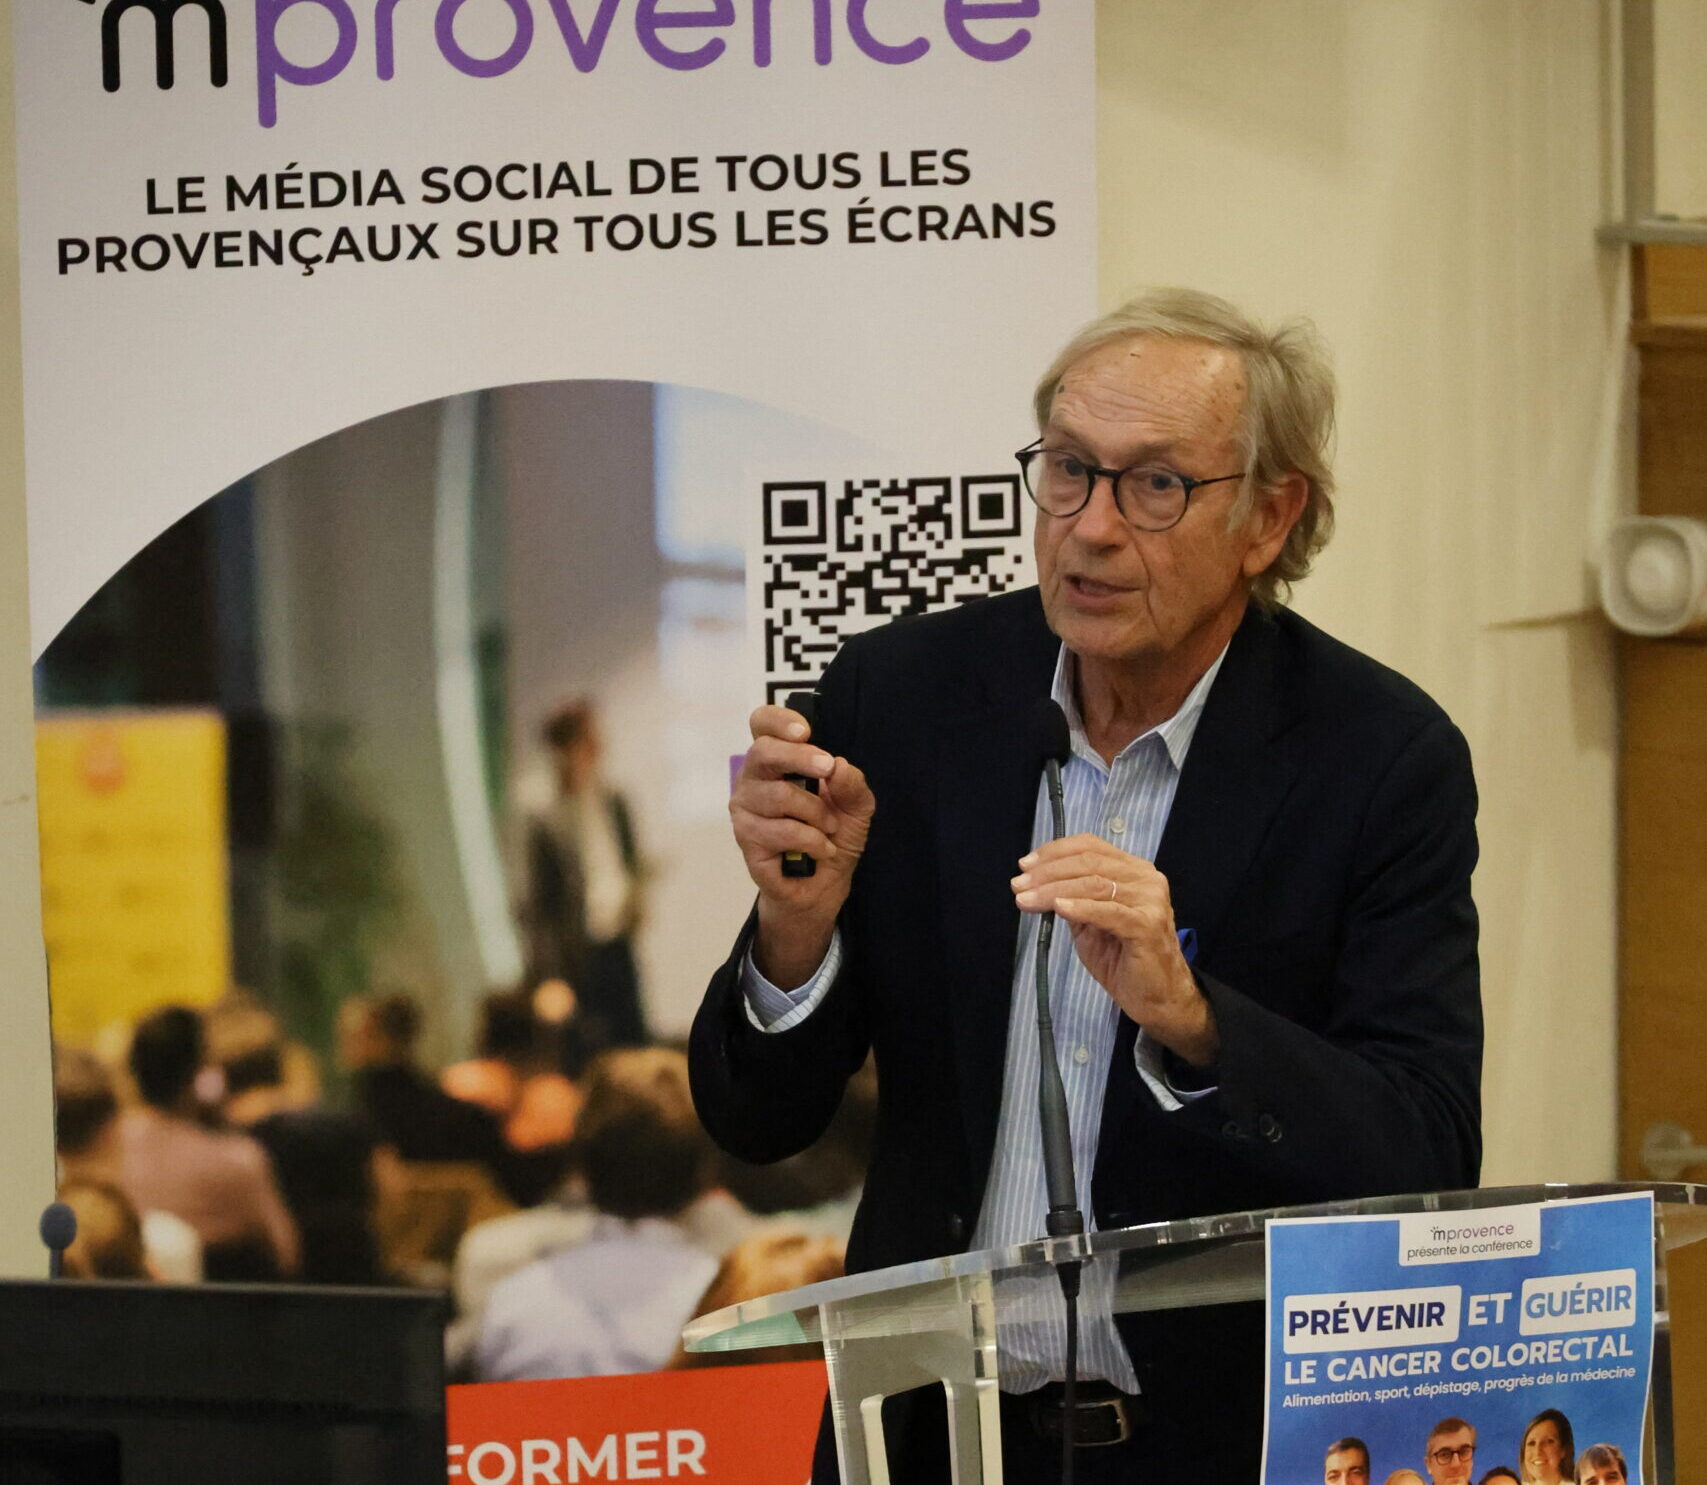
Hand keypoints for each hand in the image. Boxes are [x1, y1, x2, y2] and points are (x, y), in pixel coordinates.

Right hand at [731, 702, 875, 988]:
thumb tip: (838, 766)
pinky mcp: (746, 839)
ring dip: (815, 813)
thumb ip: (852, 784)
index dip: (779, 721)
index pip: (762, 724)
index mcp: (776, 760)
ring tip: (829, 828)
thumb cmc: (832, 835)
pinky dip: (811, 840)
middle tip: (827, 768)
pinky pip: (781, 831)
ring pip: (778, 796)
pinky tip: (820, 848)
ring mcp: (745, 809)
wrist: (823, 885)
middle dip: (801, 758)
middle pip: (762, 752)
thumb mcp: (856, 806)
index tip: (805, 731)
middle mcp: (753, 779)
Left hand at [1011, 834, 1218, 1066]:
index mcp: (1133, 871)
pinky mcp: (1147, 925)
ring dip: (1053, 889)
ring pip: (1094, 884)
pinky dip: (1080, 907)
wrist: (1158, 997)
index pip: (1091, 846)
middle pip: (1088, 862)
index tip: (1025, 865)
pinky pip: (1108, 911)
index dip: (1054, 851)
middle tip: (1017, 885)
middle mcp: (1145, 878)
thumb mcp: (1090, 923)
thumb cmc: (1124, 959)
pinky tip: (1057, 907)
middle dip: (1047, 872)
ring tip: (1026, 899)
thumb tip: (1036, 883)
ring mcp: (1149, 900)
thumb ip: (1072, 899)